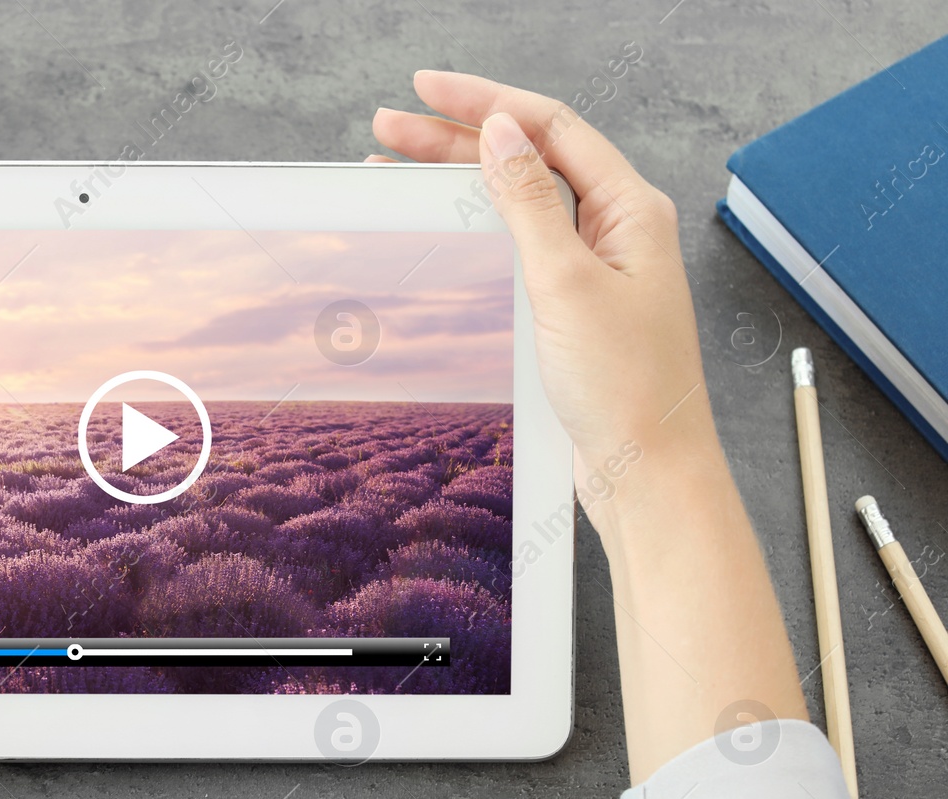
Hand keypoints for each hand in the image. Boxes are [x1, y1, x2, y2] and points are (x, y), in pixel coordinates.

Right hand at [370, 71, 724, 530]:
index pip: (550, 127)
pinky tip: (444, 224)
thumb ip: (531, 205)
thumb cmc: (626, 389)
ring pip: (520, 201)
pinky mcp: (576, 305)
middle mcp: (617, 229)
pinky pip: (521, 245)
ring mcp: (596, 267)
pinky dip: (478, 227)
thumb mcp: (567, 285)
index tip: (425, 90)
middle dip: (458, 137)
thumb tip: (501, 136)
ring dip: (461, 180)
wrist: (646, 472)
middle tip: (389, 129)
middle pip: (530, 159)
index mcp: (631, 209)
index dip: (485, 101)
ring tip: (398, 169)